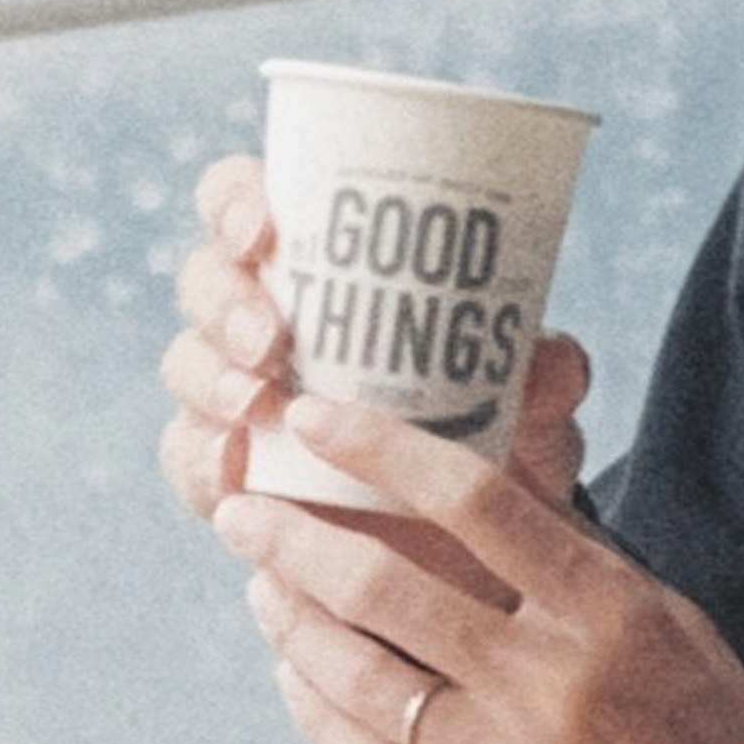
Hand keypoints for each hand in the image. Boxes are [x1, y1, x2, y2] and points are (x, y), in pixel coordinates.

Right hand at [160, 153, 589, 529]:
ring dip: (211, 378)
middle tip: (272, 340)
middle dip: (225, 302)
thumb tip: (556, 363)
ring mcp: (236, 394)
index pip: (244, 203)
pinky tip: (236, 471)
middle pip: (204, 280)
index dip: (235, 203)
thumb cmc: (491, 433)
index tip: (266, 230)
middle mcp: (261, 319)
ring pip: (187, 364)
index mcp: (315, 265)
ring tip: (257, 406)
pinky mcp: (228, 474)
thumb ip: (546, 375)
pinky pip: (191, 460)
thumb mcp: (528, 402)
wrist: (473, 540)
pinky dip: (205, 463)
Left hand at [211, 387, 743, 743]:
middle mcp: (554, 683)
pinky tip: (298, 675)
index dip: (380, 449)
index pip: (475, 498)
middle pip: (387, 585)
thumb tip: (493, 473)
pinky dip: (321, 713)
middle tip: (244, 508)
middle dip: (295, 539)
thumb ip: (578, 560)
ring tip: (265, 587)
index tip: (318, 417)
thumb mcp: (674, 629)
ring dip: (295, 623)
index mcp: (614, 611)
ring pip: (363, 676)